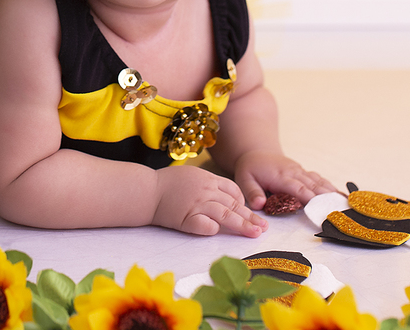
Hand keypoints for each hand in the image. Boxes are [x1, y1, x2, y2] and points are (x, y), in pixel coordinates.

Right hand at [152, 165, 267, 235]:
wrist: (145, 191)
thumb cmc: (166, 184)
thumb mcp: (190, 176)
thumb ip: (208, 184)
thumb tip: (225, 199)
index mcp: (207, 178)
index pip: (233, 190)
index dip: (243, 202)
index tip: (248, 212)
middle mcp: (205, 190)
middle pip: (234, 204)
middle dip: (251, 217)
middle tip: (264, 227)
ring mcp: (197, 204)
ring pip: (226, 215)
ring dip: (242, 225)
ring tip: (255, 233)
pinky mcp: (187, 219)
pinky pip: (206, 226)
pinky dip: (213, 229)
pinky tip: (217, 232)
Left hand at [234, 151, 337, 210]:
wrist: (256, 152)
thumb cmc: (250, 168)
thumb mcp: (244, 179)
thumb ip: (252, 192)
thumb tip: (259, 205)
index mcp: (280, 176)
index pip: (296, 188)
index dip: (308, 197)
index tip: (320, 207)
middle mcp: (293, 172)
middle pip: (312, 185)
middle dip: (326, 198)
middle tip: (340, 209)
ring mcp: (300, 171)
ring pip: (319, 181)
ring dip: (332, 192)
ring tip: (346, 204)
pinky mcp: (304, 172)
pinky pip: (319, 179)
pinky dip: (331, 187)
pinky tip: (341, 196)